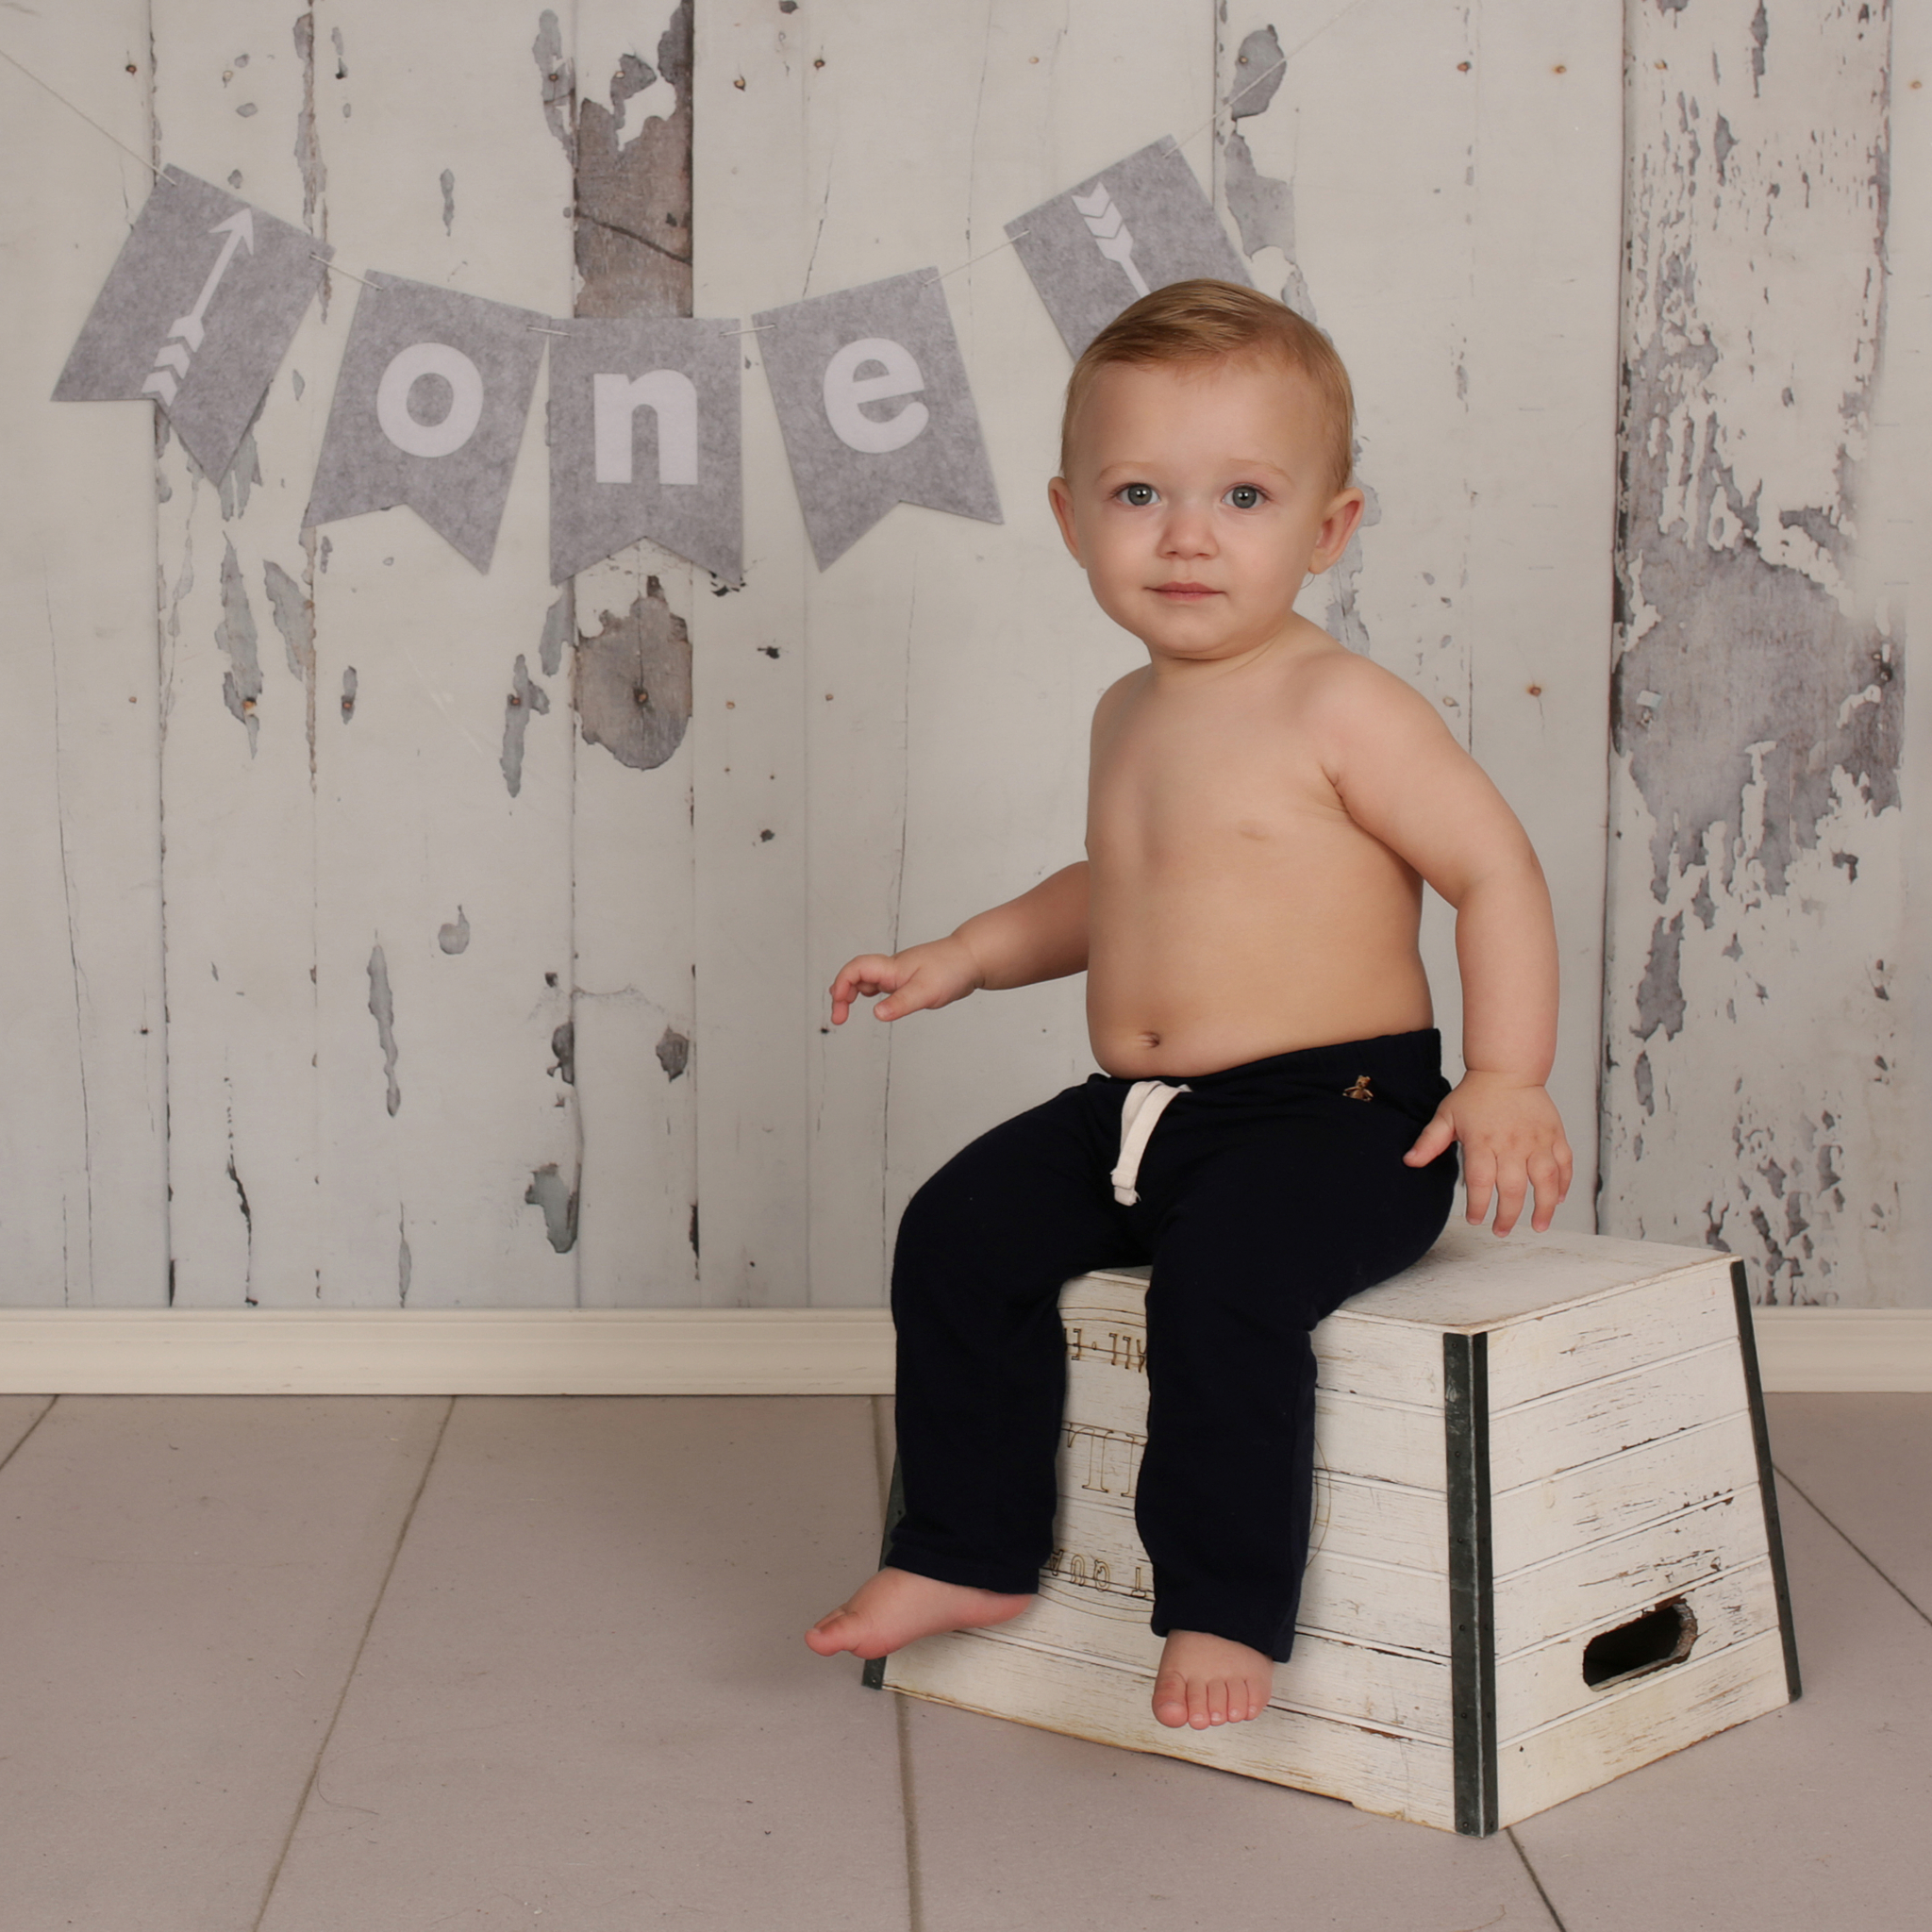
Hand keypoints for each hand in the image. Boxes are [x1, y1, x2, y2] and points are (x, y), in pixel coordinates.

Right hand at [828, 937, 981, 1025]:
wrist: (973, 958)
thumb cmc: (952, 969)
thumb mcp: (926, 991)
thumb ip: (900, 1003)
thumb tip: (876, 1014)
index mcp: (891, 967)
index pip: (854, 970)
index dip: (840, 986)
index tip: (839, 1010)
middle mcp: (891, 968)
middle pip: (854, 975)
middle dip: (841, 994)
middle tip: (839, 1019)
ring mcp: (899, 973)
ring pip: (867, 980)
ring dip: (852, 994)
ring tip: (845, 1013)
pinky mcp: (908, 980)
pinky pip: (882, 986)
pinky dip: (872, 996)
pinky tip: (877, 1006)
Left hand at [1403, 1071, 1571, 1234]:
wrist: (1508, 1068)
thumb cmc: (1475, 1094)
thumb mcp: (1447, 1115)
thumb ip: (1429, 1141)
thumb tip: (1409, 1162)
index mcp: (1483, 1142)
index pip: (1481, 1182)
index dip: (1478, 1205)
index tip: (1475, 1220)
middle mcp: (1512, 1144)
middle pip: (1513, 1189)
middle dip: (1508, 1216)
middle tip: (1501, 1231)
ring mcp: (1537, 1140)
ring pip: (1546, 1181)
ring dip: (1544, 1207)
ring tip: (1539, 1226)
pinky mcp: (1555, 1135)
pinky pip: (1565, 1164)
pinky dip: (1565, 1183)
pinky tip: (1558, 1199)